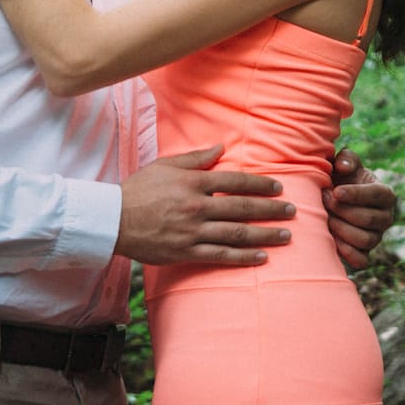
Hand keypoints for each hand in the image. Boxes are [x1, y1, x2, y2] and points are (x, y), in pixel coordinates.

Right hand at [116, 144, 294, 265]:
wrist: (112, 220)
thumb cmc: (138, 189)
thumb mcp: (165, 166)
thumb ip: (196, 158)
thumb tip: (221, 147)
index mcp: (193, 182)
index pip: (236, 181)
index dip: (260, 184)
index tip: (279, 187)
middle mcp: (197, 206)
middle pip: (242, 207)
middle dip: (271, 209)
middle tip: (292, 210)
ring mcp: (192, 231)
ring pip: (236, 233)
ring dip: (265, 234)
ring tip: (286, 235)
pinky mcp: (185, 252)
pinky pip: (220, 255)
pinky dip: (243, 257)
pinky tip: (261, 257)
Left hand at [324, 148, 395, 270]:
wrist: (333, 201)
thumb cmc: (340, 179)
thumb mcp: (344, 164)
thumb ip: (346, 159)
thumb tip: (343, 167)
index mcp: (385, 194)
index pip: (377, 195)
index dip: (356, 194)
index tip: (335, 191)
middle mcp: (386, 217)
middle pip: (368, 219)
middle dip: (342, 211)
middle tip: (324, 200)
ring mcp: (377, 237)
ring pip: (364, 240)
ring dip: (340, 229)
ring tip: (325, 217)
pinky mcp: (366, 254)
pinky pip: (361, 260)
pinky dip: (345, 251)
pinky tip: (330, 237)